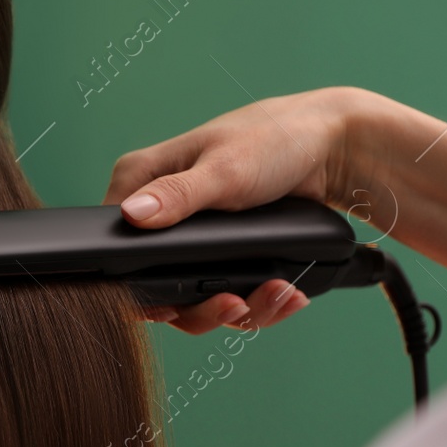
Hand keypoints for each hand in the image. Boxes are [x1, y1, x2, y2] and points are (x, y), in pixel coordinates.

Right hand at [103, 87, 371, 334]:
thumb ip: (177, 194)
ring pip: (193, 300)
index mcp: (140, 182)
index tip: (168, 304)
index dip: (134, 284)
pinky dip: (260, 304)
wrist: (333, 148)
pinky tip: (286, 294)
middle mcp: (158, 216)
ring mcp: (190, 242)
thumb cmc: (273, 138)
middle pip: (153, 285)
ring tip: (277, 295)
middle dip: (199, 307)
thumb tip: (131, 215)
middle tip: (232, 305)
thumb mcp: (224, 168)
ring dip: (239, 309)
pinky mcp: (222, 258)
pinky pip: (228, 296)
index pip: (114, 244)